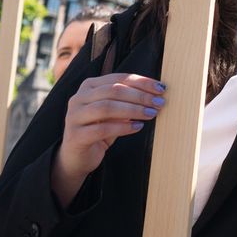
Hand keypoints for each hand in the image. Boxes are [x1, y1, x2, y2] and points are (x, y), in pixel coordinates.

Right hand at [51, 73, 165, 206]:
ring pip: (107, 107)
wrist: (77, 157)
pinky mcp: (76, 135)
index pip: (118, 78)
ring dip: (133, 110)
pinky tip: (138, 127)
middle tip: (159, 102)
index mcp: (89, 86)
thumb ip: (127, 100)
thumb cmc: (99, 129)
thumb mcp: (113, 111)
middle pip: (113, 91)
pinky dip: (123, 127)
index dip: (141, 82)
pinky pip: (102, 129)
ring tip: (150, 114)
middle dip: (140, 96)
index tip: (161, 88)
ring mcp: (74, 116)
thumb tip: (156, 93)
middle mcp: (79, 98)